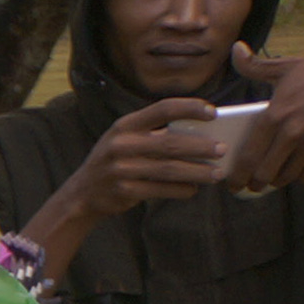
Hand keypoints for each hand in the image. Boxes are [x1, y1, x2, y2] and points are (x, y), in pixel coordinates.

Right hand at [79, 94, 227, 218]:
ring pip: (169, 169)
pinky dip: (180, 190)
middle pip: (170, 143)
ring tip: (217, 173)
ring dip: (197, 171)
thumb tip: (200, 132)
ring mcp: (121, 169)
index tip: (213, 113)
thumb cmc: (112, 162)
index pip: (163, 109)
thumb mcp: (125, 140)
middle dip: (201, 146)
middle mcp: (121, 145)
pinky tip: (193, 189)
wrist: (81, 195)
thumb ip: (154, 133)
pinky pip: (160, 190)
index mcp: (125, 126)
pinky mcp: (123, 191)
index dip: (190, 108)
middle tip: (222, 149)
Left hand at [228, 46, 303, 190]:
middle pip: (264, 173)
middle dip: (254, 184)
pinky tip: (295, 172)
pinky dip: (298, 177)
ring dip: (276, 182)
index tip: (232, 183)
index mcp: (275, 114)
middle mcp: (291, 132)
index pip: (248, 155)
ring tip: (271, 180)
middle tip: (250, 186)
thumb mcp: (288, 66)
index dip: (237, 175)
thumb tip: (236, 50)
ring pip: (285, 177)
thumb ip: (256, 66)